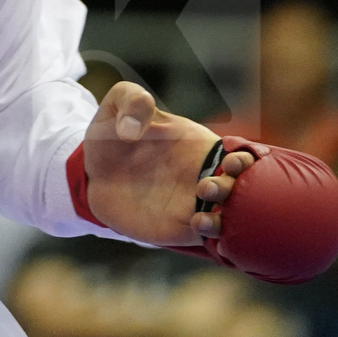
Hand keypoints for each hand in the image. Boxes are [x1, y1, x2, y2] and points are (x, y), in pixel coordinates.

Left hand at [81, 81, 254, 245]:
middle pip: (244, 188)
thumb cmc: (113, 136)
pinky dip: (214, 232)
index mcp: (200, 147)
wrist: (92, 172)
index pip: (241, 155)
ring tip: (199, 215)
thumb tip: (132, 128)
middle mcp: (205, 176)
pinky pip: (211, 235)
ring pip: (233, 215)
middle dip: (238, 191)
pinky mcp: (182, 227)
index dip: (245, 160)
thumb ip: (131, 101)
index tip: (230, 162)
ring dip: (228, 217)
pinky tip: (196, 224)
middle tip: (206, 186)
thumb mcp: (118, 106)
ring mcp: (196, 204)